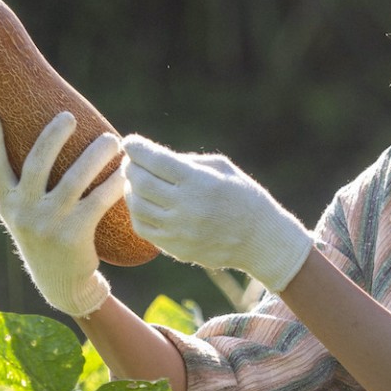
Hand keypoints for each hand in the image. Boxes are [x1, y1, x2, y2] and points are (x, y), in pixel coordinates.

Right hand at [0, 110, 124, 316]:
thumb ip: (25, 187)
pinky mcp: (74, 234)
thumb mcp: (26, 216)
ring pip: (73, 179)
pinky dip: (114, 183)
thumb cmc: (48, 238)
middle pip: (36, 164)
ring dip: (95, 155)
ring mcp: (48, 224)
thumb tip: (38, 143)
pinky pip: (98, 200)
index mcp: (7, 204)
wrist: (63, 284)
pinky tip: (126, 171)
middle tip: (69, 116)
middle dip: (53, 136)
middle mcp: (23, 212)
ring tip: (112, 140)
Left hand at [122, 136, 311, 292]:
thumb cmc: (243, 197)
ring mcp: (179, 231)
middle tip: (130, 161)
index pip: (155, 159)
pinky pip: (143, 228)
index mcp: (199, 181)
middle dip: (130, 167)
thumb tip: (152, 157)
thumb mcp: (222, 169)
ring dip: (129, 189)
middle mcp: (187, 206)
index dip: (136, 147)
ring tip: (134, 181)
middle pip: (140, 182)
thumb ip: (187, 161)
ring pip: (137, 206)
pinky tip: (143, 203)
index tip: (131, 142)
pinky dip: (137, 212)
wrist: (260, 240)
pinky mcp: (176, 248)